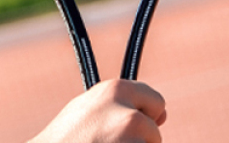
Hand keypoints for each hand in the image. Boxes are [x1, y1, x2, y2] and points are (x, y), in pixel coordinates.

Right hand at [30, 79, 166, 142]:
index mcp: (116, 90)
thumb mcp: (89, 108)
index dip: (144, 115)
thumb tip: (163, 114)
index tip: (126, 126)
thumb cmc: (65, 138)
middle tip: (109, 142)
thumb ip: (122, 104)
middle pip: (154, 131)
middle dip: (140, 139)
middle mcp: (129, 114)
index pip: (156, 101)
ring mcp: (133, 141)